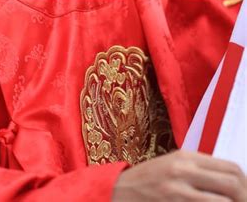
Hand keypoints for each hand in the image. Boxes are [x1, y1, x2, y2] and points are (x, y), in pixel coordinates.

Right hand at [112, 150, 246, 200]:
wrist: (120, 190)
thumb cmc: (148, 180)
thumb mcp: (173, 165)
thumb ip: (198, 169)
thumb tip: (231, 181)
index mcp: (187, 156)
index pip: (231, 167)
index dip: (245, 184)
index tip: (245, 195)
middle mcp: (184, 169)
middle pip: (233, 183)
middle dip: (244, 198)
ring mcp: (179, 188)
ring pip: (224, 200)